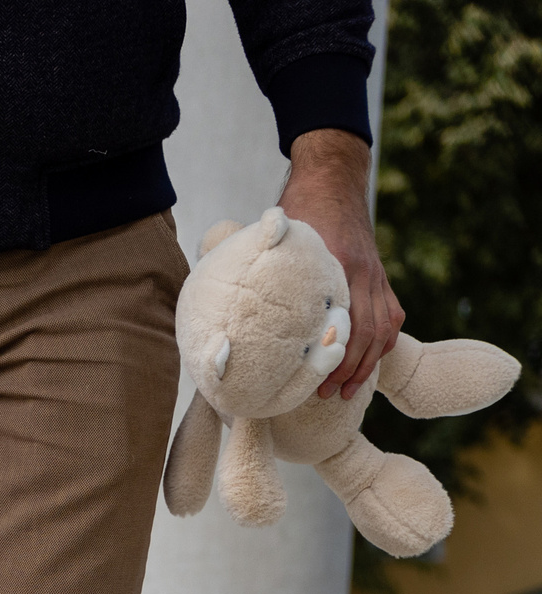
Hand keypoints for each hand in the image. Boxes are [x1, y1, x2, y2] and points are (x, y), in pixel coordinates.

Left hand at [280, 129, 401, 401]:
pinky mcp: (379, 275)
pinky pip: (391, 314)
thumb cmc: (297, 210)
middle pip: (365, 331)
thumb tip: (223, 296)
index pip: (340, 320)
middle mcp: (360, 273)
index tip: (313, 380)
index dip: (331, 355)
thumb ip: (259, 266)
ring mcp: (374, 274)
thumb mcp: (274, 236)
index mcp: (334, 267)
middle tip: (327, 394)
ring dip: (367, 362)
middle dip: (348, 368)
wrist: (332, 179)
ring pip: (382, 327)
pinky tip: (370, 363)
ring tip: (347, 391)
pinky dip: (383, 342)